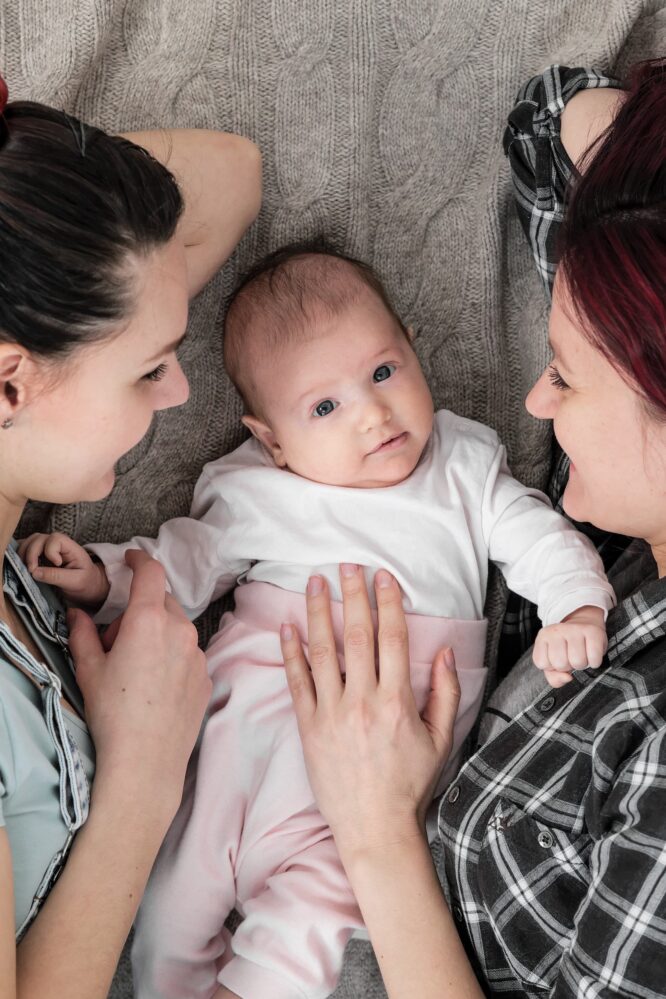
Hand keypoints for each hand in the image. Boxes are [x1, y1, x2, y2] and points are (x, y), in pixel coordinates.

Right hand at [18, 531, 109, 606]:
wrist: (87, 585)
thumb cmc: (85, 582)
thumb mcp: (75, 581)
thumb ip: (56, 576)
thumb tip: (34, 572)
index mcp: (70, 547)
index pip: (55, 539)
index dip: (51, 551)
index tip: (57, 565)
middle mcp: (57, 544)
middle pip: (38, 538)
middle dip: (31, 554)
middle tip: (32, 571)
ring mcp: (47, 548)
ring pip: (30, 542)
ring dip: (23, 554)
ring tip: (25, 569)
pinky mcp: (39, 554)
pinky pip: (26, 549)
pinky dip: (20, 555)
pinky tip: (19, 566)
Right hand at [67, 549, 210, 817]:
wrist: (146, 761)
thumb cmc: (113, 713)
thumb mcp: (88, 668)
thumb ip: (83, 633)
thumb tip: (79, 615)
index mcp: (149, 620)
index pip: (151, 573)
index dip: (140, 560)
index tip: (132, 559)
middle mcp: (180, 631)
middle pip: (162, 603)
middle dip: (140, 611)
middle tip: (116, 640)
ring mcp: (198, 655)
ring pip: (177, 629)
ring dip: (158, 635)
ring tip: (135, 667)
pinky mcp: (206, 678)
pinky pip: (188, 655)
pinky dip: (172, 658)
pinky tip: (154, 686)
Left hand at [280, 564, 459, 863]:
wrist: (375, 828)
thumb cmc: (411, 784)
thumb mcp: (442, 739)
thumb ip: (446, 692)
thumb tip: (445, 651)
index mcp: (398, 701)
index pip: (392, 639)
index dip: (387, 603)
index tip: (382, 577)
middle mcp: (364, 702)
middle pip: (356, 636)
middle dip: (351, 596)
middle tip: (347, 566)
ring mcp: (332, 714)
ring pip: (323, 652)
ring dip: (318, 613)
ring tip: (313, 583)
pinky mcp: (309, 728)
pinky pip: (298, 683)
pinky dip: (291, 653)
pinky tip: (287, 627)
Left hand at [533, 605, 606, 688]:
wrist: (584, 624)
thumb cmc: (566, 647)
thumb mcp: (553, 662)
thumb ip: (554, 677)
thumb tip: (568, 678)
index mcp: (543, 637)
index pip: (541, 663)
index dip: (551, 666)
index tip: (557, 658)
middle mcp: (556, 630)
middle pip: (560, 664)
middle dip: (568, 666)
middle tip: (571, 657)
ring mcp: (574, 629)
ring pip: (577, 662)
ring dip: (581, 664)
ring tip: (581, 655)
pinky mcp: (592, 631)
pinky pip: (594, 659)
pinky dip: (594, 662)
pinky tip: (591, 654)